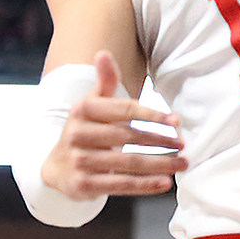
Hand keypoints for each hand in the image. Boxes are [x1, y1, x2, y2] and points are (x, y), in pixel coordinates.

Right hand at [39, 54, 184, 198]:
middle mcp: (78, 134)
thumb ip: (104, 81)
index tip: (176, 121)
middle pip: (128, 137)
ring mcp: (79, 161)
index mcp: (82, 109)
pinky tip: (165, 183)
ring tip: (182, 163)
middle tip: (183, 144)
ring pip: (128, 163)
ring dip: (160, 164)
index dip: (152, 114)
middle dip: (160, 140)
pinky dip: (145, 185)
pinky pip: (120, 185)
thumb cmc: (84, 130)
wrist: (56, 167)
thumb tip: (103, 53)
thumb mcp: (91, 104)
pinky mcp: (83, 185)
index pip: (124, 110)